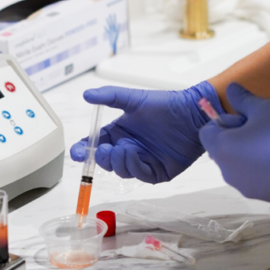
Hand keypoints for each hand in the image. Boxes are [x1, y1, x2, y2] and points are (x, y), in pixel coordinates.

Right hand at [70, 82, 223, 182]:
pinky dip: (133, 166)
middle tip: (106, 149)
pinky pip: (139, 174)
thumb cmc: (165, 105)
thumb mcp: (134, 99)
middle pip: (106, 162)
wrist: (192, 114)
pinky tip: (135, 153)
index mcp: (119, 133)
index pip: (95, 146)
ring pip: (121, 170)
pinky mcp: (156, 172)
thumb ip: (110, 97)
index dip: (84, 151)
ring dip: (119, 161)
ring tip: (125, 148)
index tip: (77, 153)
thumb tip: (86, 95)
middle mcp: (128, 149)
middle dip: (102, 158)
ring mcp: (142, 162)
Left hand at [198, 83, 269, 202]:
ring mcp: (242, 185)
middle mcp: (228, 170)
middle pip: (220, 149)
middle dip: (234, 138)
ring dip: (245, 153)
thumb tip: (232, 90)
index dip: (222, 122)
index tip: (240, 119)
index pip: (206, 132)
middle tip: (258, 128)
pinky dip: (257, 169)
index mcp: (223, 148)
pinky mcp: (257, 193)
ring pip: (235, 164)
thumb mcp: (262, 108)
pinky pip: (250, 177)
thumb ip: (242, 99)